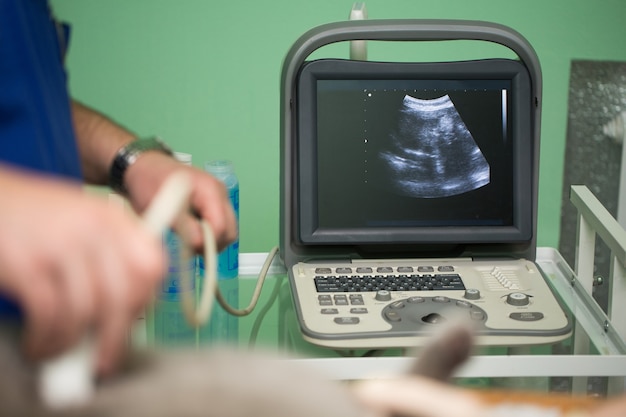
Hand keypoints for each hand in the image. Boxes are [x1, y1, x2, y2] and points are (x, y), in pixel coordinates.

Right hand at [0, 166, 164, 375]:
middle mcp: (93, 229)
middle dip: (114, 337)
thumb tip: (124, 314)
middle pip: (122, 296)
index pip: (152, 265)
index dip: (146, 300)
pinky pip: (49, 316)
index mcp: (112, 218)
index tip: (133, 321)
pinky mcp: (28, 264)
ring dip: (70, 344)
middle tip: (104, 361)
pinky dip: (45, 340)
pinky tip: (38, 345)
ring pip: (85, 312)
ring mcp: (61, 245)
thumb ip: (108, 255)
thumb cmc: (34, 217)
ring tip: (57, 352)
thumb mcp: (82, 220)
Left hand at [123, 151, 237, 252]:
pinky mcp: (214, 203)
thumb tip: (199, 243)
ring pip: (227, 231)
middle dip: (213, 245)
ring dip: (212, 241)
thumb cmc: (150, 181)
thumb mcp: (162, 206)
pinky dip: (209, 235)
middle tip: (191, 249)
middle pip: (230, 230)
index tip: (189, 248)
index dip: (207, 242)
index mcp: (210, 189)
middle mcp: (219, 193)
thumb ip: (184, 225)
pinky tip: (192, 233)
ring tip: (189, 241)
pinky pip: (220, 226)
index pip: (221, 226)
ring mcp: (219, 198)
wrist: (145, 167)